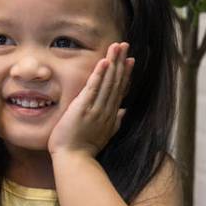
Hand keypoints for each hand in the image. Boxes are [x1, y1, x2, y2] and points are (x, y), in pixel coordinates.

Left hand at [48, 42, 133, 157]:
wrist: (75, 160)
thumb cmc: (84, 150)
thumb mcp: (104, 135)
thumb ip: (116, 122)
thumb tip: (124, 112)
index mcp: (111, 115)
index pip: (119, 89)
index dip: (125, 73)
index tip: (130, 60)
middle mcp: (106, 109)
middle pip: (116, 81)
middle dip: (121, 62)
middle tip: (125, 45)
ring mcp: (96, 108)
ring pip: (108, 81)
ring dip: (113, 62)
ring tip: (117, 46)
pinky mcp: (84, 108)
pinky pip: (94, 87)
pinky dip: (100, 74)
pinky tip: (104, 61)